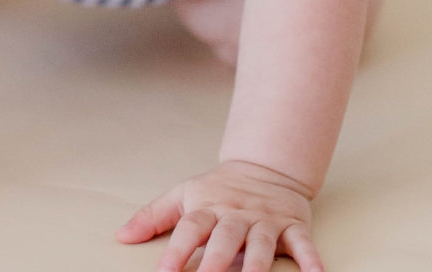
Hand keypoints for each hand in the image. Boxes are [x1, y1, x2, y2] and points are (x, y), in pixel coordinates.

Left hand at [115, 160, 321, 271]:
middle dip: (216, 261)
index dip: (177, 249)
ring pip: (261, 244)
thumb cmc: (217, 191)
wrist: (263, 168)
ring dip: (258, 265)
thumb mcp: (182, 196)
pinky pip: (304, 244)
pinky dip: (311, 260)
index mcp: (208, 208)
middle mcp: (236, 215)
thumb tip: (120, 236)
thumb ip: (152, 217)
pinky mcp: (293, 226)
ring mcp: (266, 221)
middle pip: (225, 238)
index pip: (190, 228)